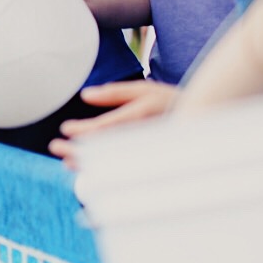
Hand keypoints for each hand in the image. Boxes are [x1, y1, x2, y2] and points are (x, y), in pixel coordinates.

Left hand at [48, 80, 176, 162]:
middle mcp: (147, 137)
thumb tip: (85, 96)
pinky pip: (124, 172)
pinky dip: (104, 172)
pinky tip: (88, 169)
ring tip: (67, 161)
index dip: (85, 130)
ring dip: (88, 164)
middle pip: (107, 149)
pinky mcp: (152, 165)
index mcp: (144, 115)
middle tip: (56, 149)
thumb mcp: (143, 90)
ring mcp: (150, 153)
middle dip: (79, 152)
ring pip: (114, 165)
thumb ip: (114, 93)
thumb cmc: (170, 101)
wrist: (207, 120)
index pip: (108, 127)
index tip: (66, 129)